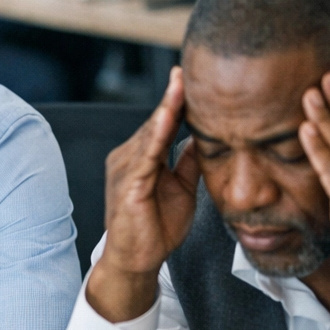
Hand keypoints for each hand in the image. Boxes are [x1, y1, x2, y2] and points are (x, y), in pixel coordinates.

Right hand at [86, 67, 200, 321]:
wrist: (137, 261)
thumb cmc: (156, 229)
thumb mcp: (182, 189)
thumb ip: (189, 163)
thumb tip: (204, 138)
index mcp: (141, 158)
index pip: (162, 123)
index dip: (176, 101)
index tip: (189, 76)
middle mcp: (127, 158)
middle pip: (155, 122)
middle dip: (172, 96)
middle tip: (188, 69)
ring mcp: (124, 169)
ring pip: (149, 132)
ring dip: (166, 108)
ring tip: (180, 84)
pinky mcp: (127, 184)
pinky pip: (145, 154)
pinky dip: (156, 133)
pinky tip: (168, 117)